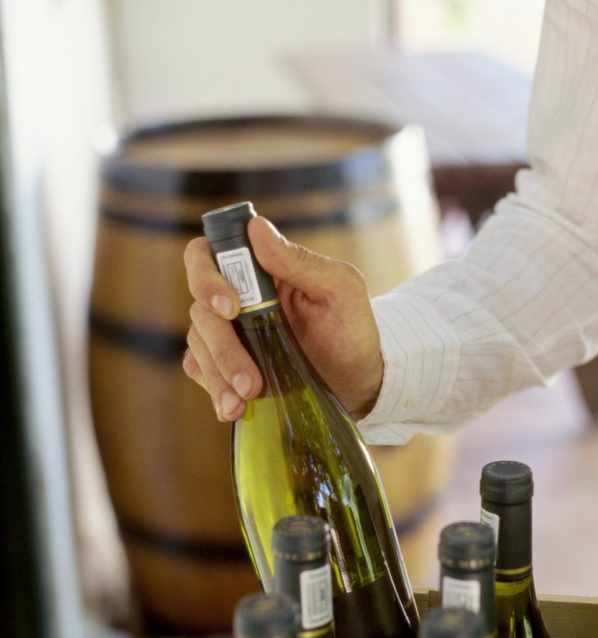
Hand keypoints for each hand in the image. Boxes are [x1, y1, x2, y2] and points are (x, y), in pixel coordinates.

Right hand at [183, 216, 383, 421]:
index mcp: (260, 270)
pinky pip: (202, 371)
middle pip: (199, 308)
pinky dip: (214, 391)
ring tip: (246, 398)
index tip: (232, 308)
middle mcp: (237, 298)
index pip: (208, 254)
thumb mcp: (341, 290)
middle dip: (222, 345)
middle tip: (249, 379)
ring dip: (219, 373)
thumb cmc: (353, 329)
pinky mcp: (228, 365)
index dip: (206, 276)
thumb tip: (256, 228)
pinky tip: (234, 410)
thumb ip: (301, 260)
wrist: (359, 382)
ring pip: (198, 343)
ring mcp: (231, 333)